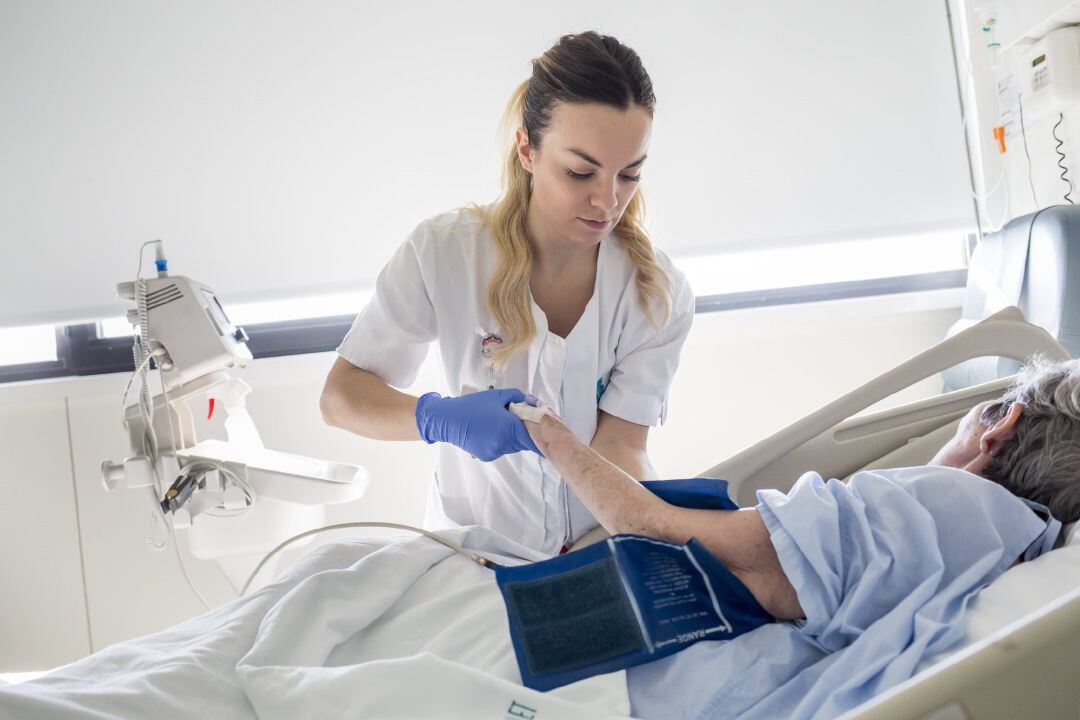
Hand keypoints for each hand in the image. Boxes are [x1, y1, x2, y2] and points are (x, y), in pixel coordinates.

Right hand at [415, 388, 540, 460]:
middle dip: (525, 431)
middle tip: (523, 421)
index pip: (532, 437)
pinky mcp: (486, 455)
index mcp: (508, 428)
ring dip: (512, 436)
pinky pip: (500, 447)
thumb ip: (517, 397)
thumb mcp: (497, 396)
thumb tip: (531, 402)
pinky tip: (491, 429)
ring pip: (512, 444)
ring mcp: (494, 451)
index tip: (554, 439)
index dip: (543, 437)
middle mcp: (503, 443)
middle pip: (522, 440)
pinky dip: (500, 440)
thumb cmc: (472, 405)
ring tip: (502, 422)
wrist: (448, 419)